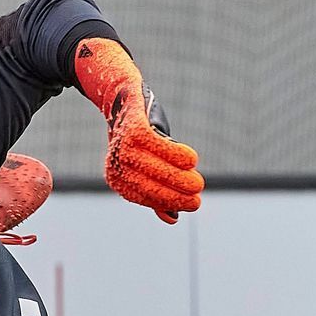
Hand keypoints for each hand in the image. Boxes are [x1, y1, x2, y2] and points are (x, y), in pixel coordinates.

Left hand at [74, 38, 202, 222]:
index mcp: (117, 179)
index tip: (192, 205)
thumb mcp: (149, 165)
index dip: (170, 203)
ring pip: (158, 169)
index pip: (146, 197)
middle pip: (152, 186)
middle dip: (177, 194)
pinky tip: (192, 159)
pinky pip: (160, 147)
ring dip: (181, 177)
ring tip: (198, 181)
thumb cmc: (140, 136)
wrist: (121, 95)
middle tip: (198, 196)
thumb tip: (172, 219)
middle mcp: (117, 165)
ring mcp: (124, 147)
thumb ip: (157, 191)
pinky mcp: (134, 129)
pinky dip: (177, 154)